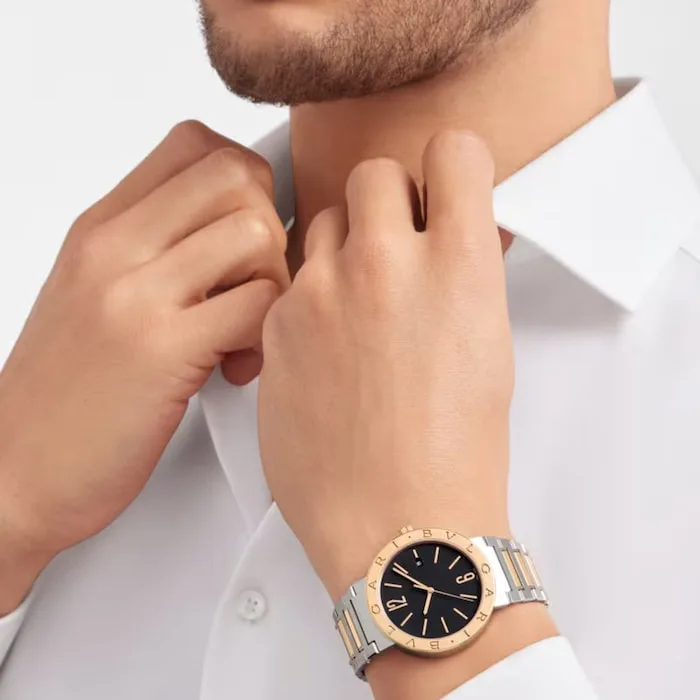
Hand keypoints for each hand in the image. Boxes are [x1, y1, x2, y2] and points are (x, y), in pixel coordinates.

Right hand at [0, 121, 288, 612]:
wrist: (18, 469)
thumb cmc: (64, 389)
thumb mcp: (93, 292)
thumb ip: (156, 249)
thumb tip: (234, 226)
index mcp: (102, 228)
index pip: (196, 142)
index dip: (246, 179)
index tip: (247, 230)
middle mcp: (115, 249)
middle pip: (236, 174)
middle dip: (270, 225)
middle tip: (254, 280)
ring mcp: (135, 296)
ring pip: (256, 233)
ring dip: (273, 284)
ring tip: (245, 329)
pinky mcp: (162, 351)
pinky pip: (257, 305)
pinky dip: (267, 334)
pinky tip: (237, 365)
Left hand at [258, 131, 554, 697]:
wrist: (398, 525)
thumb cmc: (456, 453)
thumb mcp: (488, 349)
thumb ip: (467, 275)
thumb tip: (461, 235)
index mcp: (457, 265)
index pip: (452, 151)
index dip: (449, 165)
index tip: (442, 185)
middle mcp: (385, 264)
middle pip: (374, 173)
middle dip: (388, 199)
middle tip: (395, 243)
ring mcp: (320, 293)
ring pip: (321, 219)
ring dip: (341, 242)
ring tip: (355, 299)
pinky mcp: (276, 327)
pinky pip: (290, 280)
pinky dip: (307, 293)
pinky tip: (323, 343)